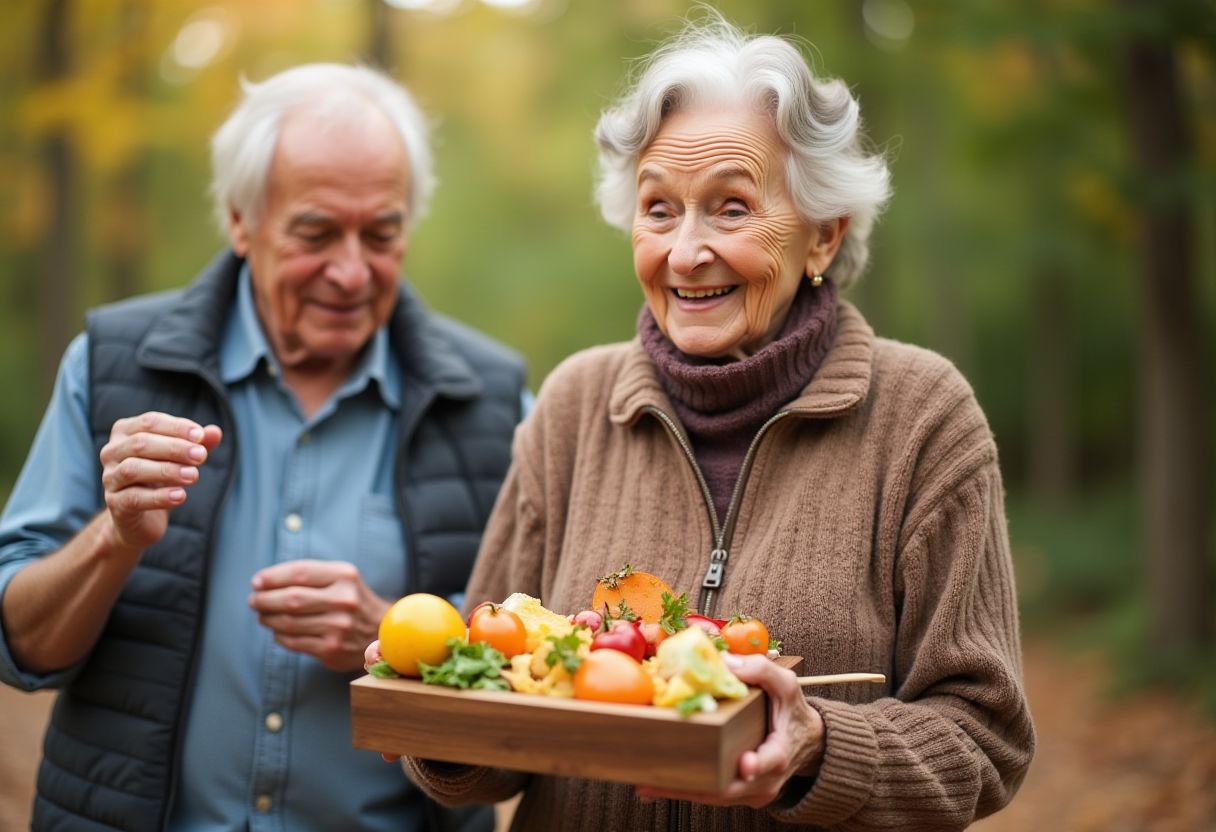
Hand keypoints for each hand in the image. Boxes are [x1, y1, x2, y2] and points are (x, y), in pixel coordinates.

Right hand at [99, 412, 222, 552]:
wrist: (140, 519)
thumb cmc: (160, 480)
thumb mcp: (180, 460)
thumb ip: (196, 445)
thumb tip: (215, 431)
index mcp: (125, 433)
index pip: (149, 422)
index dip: (176, 427)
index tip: (201, 436)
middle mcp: (111, 453)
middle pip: (140, 443)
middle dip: (174, 448)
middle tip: (201, 456)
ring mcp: (110, 479)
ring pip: (133, 469)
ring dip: (167, 470)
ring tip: (193, 476)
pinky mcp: (115, 504)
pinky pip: (134, 498)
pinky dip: (159, 497)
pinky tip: (180, 496)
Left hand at [249, 559, 390, 671]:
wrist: (381, 631)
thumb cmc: (351, 600)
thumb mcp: (341, 578)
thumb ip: (309, 576)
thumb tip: (263, 583)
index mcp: (344, 576)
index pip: (300, 572)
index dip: (273, 577)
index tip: (256, 582)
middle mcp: (343, 600)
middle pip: (291, 598)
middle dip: (265, 599)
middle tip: (253, 601)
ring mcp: (338, 626)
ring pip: (288, 622)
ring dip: (268, 619)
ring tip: (262, 615)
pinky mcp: (331, 649)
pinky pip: (293, 642)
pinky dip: (279, 636)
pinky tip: (277, 632)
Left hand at [634, 653, 824, 807]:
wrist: (807, 742)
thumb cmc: (793, 711)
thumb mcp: (786, 685)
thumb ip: (761, 670)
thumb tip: (725, 662)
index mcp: (780, 753)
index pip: (769, 762)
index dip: (756, 765)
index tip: (745, 765)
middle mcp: (765, 780)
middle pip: (728, 789)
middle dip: (692, 786)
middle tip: (658, 780)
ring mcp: (751, 792)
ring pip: (714, 796)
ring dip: (680, 791)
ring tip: (646, 784)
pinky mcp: (739, 795)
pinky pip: (711, 794)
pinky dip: (685, 790)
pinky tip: (655, 785)